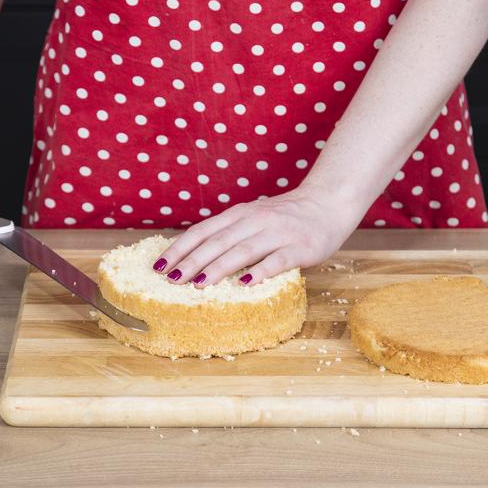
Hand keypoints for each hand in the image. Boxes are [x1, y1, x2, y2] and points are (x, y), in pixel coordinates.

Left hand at [153, 185, 361, 285]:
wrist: (329, 203)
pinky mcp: (300, 247)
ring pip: (242, 250)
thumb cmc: (286, 218)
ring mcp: (278, 233)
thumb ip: (230, 233)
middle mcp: (255, 220)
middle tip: (170, 279)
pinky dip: (260, 272)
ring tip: (198, 284)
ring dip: (218, 267)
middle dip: (191, 261)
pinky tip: (245, 284)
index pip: (202, 231)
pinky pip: (277, 260)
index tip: (158, 266)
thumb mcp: (253, 218)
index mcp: (239, 214)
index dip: (179, 248)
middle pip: (217, 242)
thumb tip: (195, 259)